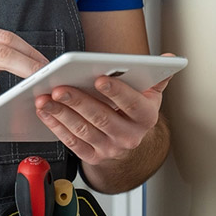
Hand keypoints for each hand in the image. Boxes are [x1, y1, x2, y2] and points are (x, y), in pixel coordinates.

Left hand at [33, 57, 172, 166]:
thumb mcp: (150, 93)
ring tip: (45, 98)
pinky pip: (72, 142)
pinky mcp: (93, 157)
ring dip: (61, 113)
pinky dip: (56, 126)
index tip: (100, 78)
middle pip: (102, 118)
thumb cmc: (136, 111)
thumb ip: (157, 76)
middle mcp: (129, 136)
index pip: (133, 104)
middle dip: (79, 101)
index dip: (117, 92)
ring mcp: (110, 148)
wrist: (130, 142)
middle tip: (60, 87)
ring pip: (83, 130)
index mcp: (146, 118)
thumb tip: (169, 57)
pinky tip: (46, 112)